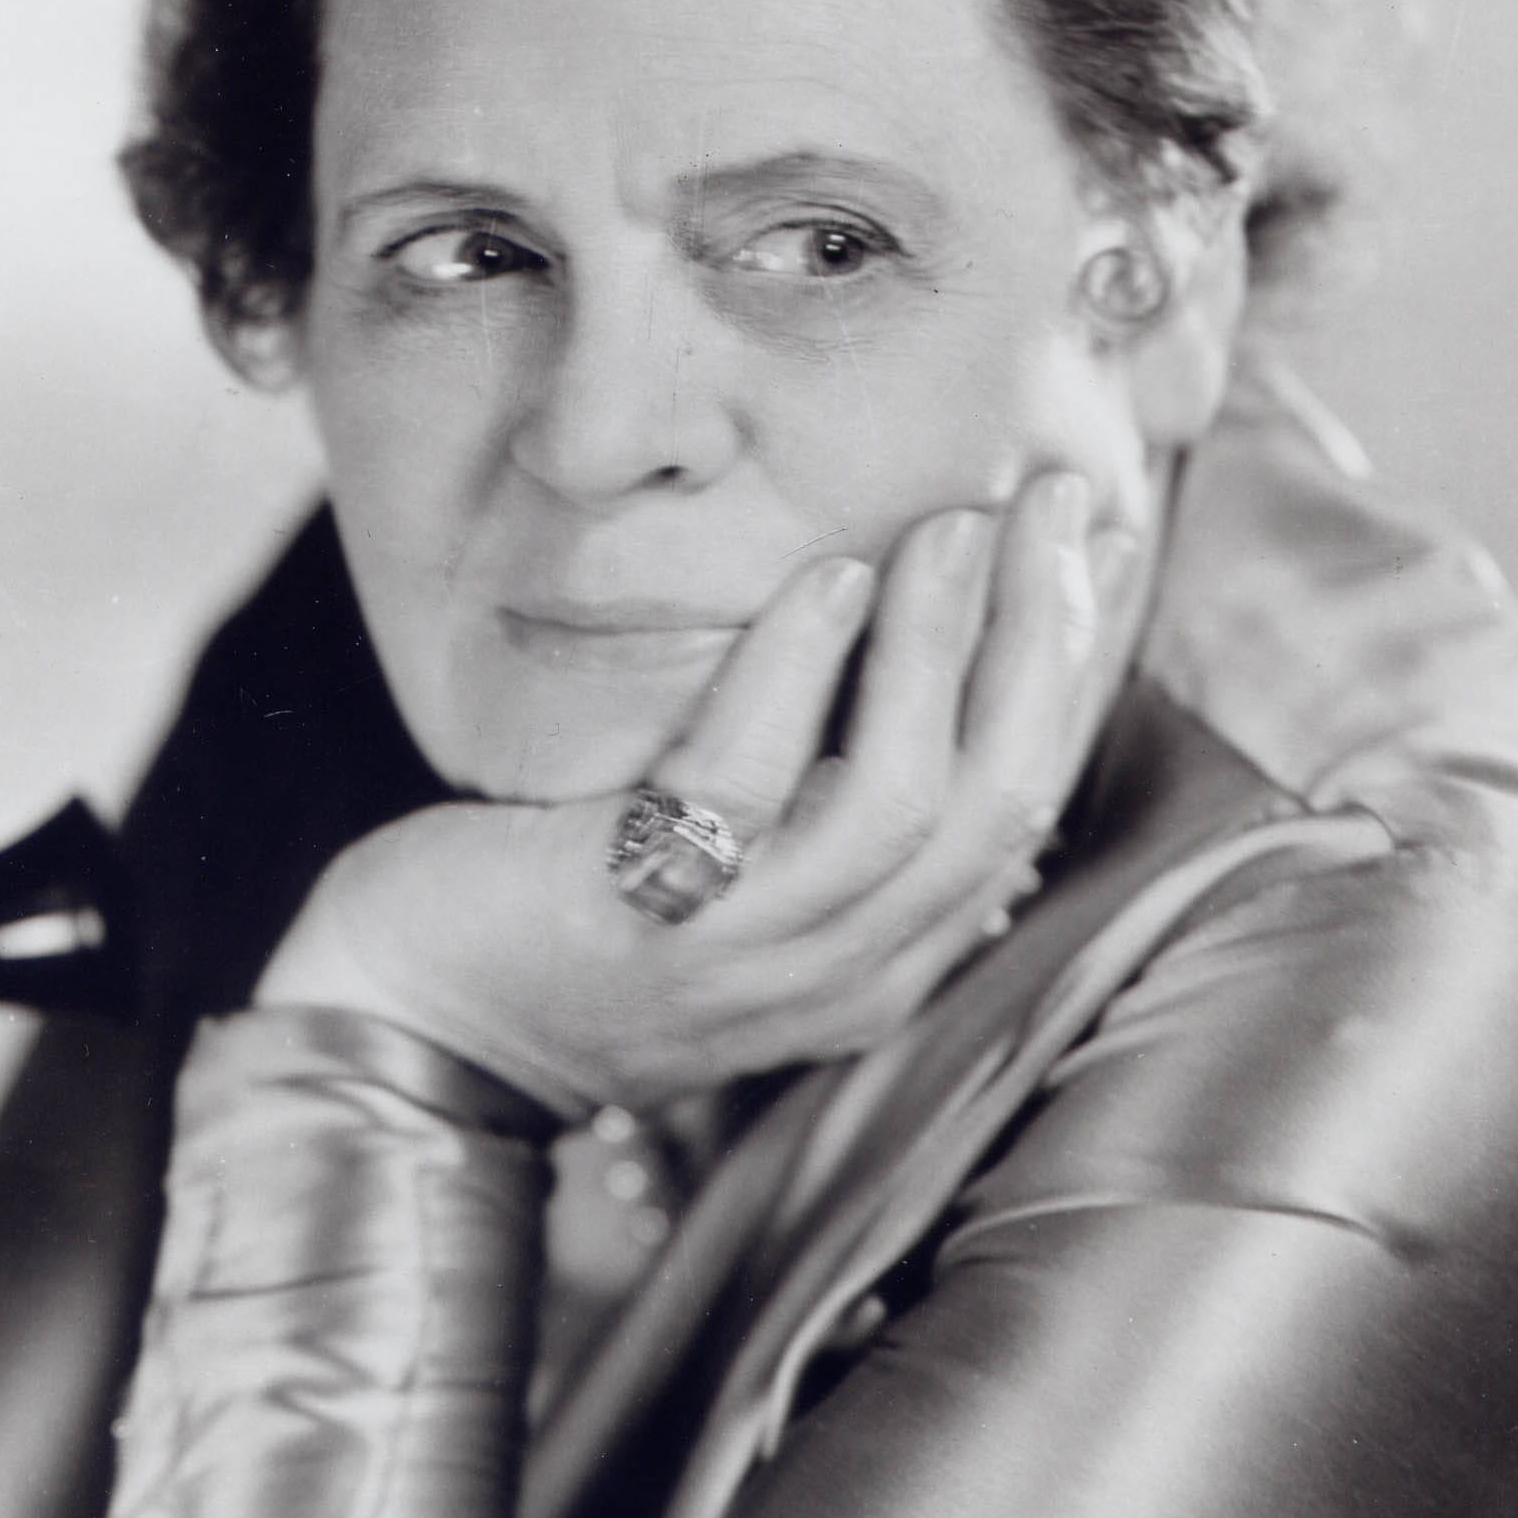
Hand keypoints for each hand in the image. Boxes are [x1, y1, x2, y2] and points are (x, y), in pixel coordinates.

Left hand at [254, 470, 1143, 1117]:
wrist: (417, 1014)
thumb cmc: (577, 901)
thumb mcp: (743, 867)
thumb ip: (837, 790)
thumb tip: (940, 637)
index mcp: (881, 959)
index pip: (1022, 805)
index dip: (1077, 668)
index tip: (1101, 541)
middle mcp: (837, 972)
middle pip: (997, 806)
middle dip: (1048, 643)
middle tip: (1054, 502)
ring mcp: (743, 957)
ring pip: (904, 805)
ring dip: (946, 649)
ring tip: (959, 524)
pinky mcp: (643, 913)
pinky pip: (749, 785)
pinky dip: (799, 668)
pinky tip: (828, 575)